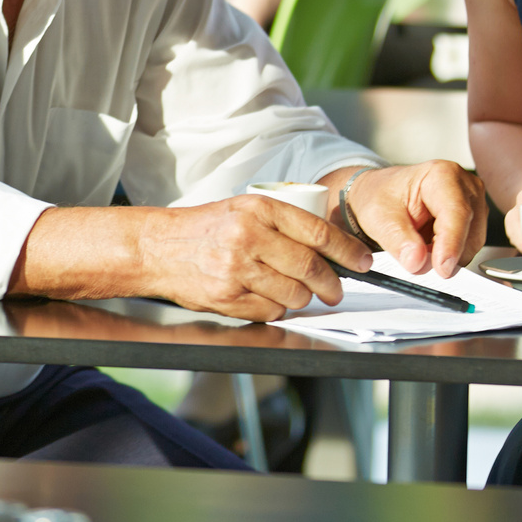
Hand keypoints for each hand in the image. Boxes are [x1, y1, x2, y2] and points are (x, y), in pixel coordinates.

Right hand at [132, 194, 375, 320]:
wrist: (158, 247)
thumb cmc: (204, 228)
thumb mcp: (244, 210)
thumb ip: (282, 226)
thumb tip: (329, 249)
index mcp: (258, 209)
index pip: (317, 232)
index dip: (347, 250)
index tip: (362, 261)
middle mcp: (249, 237)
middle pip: (310, 267)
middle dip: (332, 284)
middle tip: (336, 290)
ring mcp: (237, 269)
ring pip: (294, 294)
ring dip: (302, 298)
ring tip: (295, 292)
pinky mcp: (227, 297)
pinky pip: (271, 311)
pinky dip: (276, 309)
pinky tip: (264, 296)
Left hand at [337, 161, 485, 277]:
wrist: (381, 193)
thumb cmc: (381, 196)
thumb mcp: (378, 216)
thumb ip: (397, 240)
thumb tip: (416, 261)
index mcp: (442, 175)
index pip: (456, 213)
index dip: (451, 244)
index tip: (441, 268)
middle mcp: (464, 186)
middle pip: (468, 232)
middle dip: (445, 254)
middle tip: (417, 261)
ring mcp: (473, 203)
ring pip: (471, 244)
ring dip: (447, 256)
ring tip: (419, 246)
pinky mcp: (474, 219)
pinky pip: (469, 247)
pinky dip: (450, 255)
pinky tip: (430, 246)